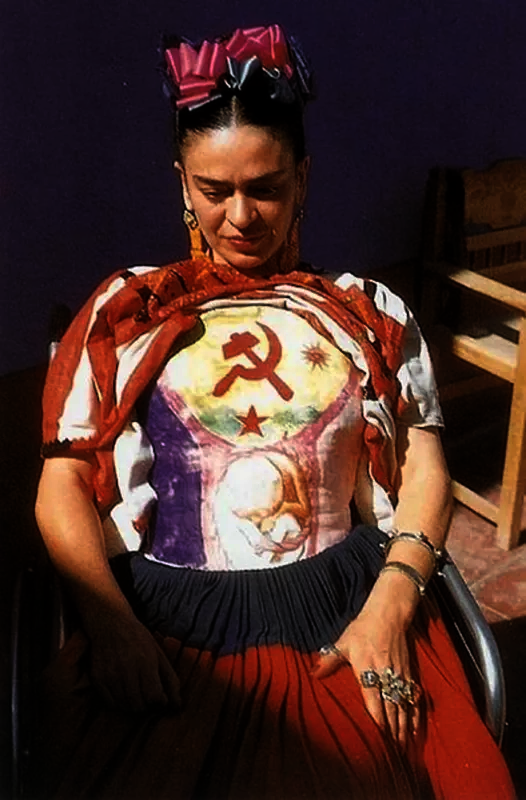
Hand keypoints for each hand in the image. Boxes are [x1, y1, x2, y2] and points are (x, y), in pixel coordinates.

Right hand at [87, 613, 180, 713]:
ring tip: (137, 692)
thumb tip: (178, 706)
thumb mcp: (159, 654)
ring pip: (124, 706)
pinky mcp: (97, 679)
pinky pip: (110, 703)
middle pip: (139, 705)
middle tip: (148, 696)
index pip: (153, 697)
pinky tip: (124, 691)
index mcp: (145, 662)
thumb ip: (171, 680)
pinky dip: (119, 703)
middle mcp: (126, 670)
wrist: (110, 624)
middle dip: (147, 706)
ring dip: (133, 705)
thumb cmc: (139, 639)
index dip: (159, 702)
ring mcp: (110, 675)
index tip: (160, 697)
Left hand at [312, 578, 419, 748]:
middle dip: (392, 732)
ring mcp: (400, 675)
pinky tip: (415, 729)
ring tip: (402, 748)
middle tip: (392, 754)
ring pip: (404, 706)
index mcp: (368, 670)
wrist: (388, 613)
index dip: (377, 721)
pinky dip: (415, 714)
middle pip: (391, 708)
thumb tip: (313, 673)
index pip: (373, 701)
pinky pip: (414, 697)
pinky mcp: (409, 673)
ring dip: (404, 728)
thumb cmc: (363, 628)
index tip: (378, 740)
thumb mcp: (344, 641)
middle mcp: (386, 675)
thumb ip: (330, 660)